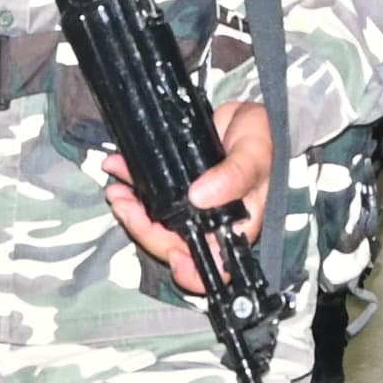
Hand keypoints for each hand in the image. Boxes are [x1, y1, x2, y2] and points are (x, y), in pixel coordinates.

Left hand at [103, 99, 271, 293]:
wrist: (253, 112)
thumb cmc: (265, 138)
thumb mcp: (254, 156)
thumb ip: (232, 177)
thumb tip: (199, 198)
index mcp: (235, 226)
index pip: (214, 265)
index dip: (191, 270)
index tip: (172, 255)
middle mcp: (211, 222)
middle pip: (173, 244)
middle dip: (144, 229)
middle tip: (124, 206)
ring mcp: (192, 205)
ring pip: (156, 221)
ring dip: (132, 209)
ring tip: (116, 191)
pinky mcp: (178, 184)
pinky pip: (151, 192)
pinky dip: (132, 183)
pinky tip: (118, 168)